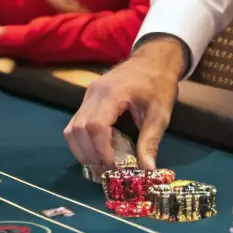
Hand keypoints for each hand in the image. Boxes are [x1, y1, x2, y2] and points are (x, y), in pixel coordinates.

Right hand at [64, 39, 183, 170]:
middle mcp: (93, 93)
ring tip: (99, 166)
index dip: (101, 151)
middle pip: (78, 129)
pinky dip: (82, 141)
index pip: (95, 126)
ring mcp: (88, 95)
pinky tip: (96, 152)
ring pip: (72, 128)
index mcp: (112, 94)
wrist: (153, 59)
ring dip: (82, 151)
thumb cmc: (159, 84)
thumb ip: (150, 142)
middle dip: (89, 155)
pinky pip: (76, 123)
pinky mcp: (88, 98)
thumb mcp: (160, 114)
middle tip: (105, 172)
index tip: (113, 168)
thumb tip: (147, 171)